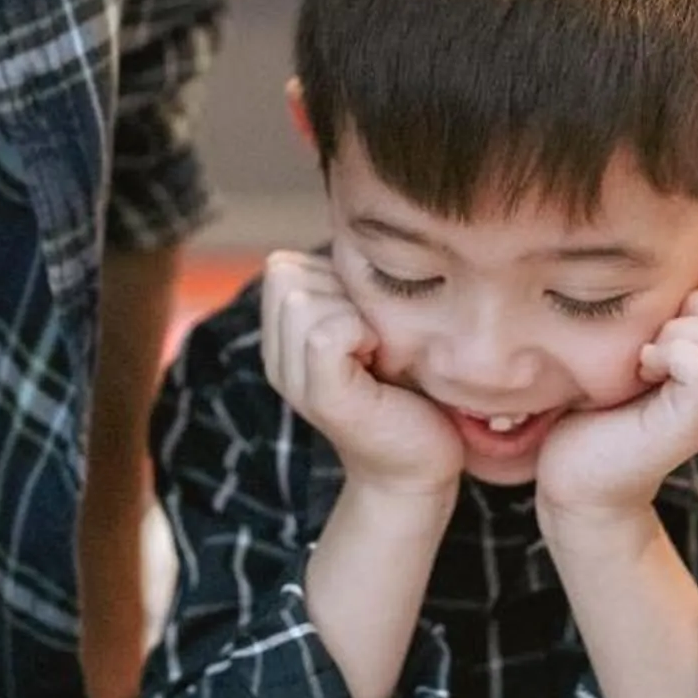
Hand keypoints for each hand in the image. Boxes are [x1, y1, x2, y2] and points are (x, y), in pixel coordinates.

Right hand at [258, 251, 459, 493]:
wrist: (420, 464)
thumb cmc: (408, 390)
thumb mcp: (371, 324)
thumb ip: (347, 288)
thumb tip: (354, 232)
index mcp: (282, 339)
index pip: (282, 266)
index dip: (331, 278)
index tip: (366, 318)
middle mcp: (278, 358)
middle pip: (287, 277)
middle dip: (341, 292)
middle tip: (375, 337)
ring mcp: (295, 381)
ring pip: (303, 299)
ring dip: (355, 313)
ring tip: (378, 351)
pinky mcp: (324, 399)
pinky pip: (325, 334)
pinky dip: (361, 334)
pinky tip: (379, 360)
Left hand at [536, 280, 697, 523]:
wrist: (576, 479)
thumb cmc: (595, 406)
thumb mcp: (637, 341)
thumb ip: (667, 309)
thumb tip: (678, 258)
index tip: (655, 331)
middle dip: (691, 311)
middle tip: (650, 347)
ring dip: (677, 332)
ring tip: (645, 362)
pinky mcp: (696, 424)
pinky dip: (670, 354)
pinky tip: (643, 373)